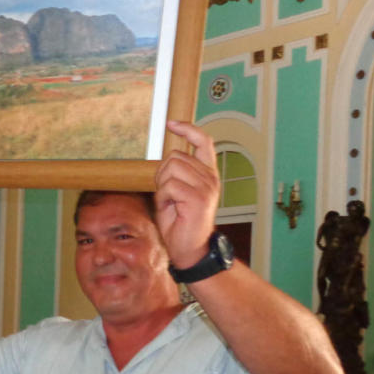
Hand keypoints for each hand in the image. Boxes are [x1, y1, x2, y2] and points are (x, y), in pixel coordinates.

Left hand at [153, 120, 220, 268]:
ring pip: (171, 169)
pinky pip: (169, 186)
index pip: (204, 141)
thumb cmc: (180, 223)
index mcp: (208, 174)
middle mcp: (210, 178)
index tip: (171, 124)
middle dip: (163, 174)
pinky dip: (163, 197)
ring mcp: (206, 187)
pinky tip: (172, 209)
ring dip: (163, 186)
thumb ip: (177, 174)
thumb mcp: (177, 193)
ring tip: (171, 203)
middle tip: (168, 195)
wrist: (189, 249)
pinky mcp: (198, 198)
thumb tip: (168, 158)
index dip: (188, 129)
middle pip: (175, 156)